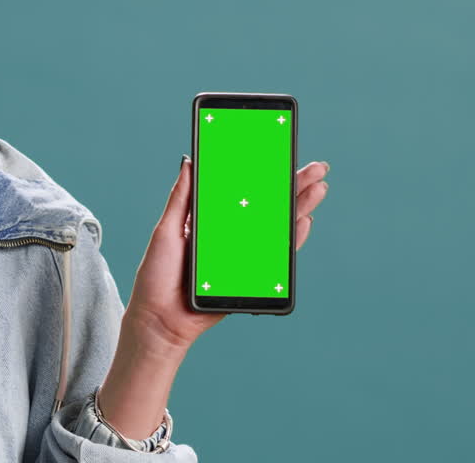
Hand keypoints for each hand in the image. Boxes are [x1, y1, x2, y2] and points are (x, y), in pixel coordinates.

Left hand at [97, 157, 331, 438]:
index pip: (241, 191)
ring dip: (298, 207)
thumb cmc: (156, 277)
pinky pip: (275, 256)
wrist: (160, 319)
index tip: (280, 154)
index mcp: (209, 220)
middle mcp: (228, 235)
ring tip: (318, 188)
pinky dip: (292, 239)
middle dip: (292, 186)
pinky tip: (304, 220)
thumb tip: (189, 161)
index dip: (262, 174)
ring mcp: (240, 255)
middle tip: (315, 167)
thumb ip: (181, 199)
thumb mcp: (165, 231)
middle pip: (266, 206)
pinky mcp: (248, 276)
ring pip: (276, 227)